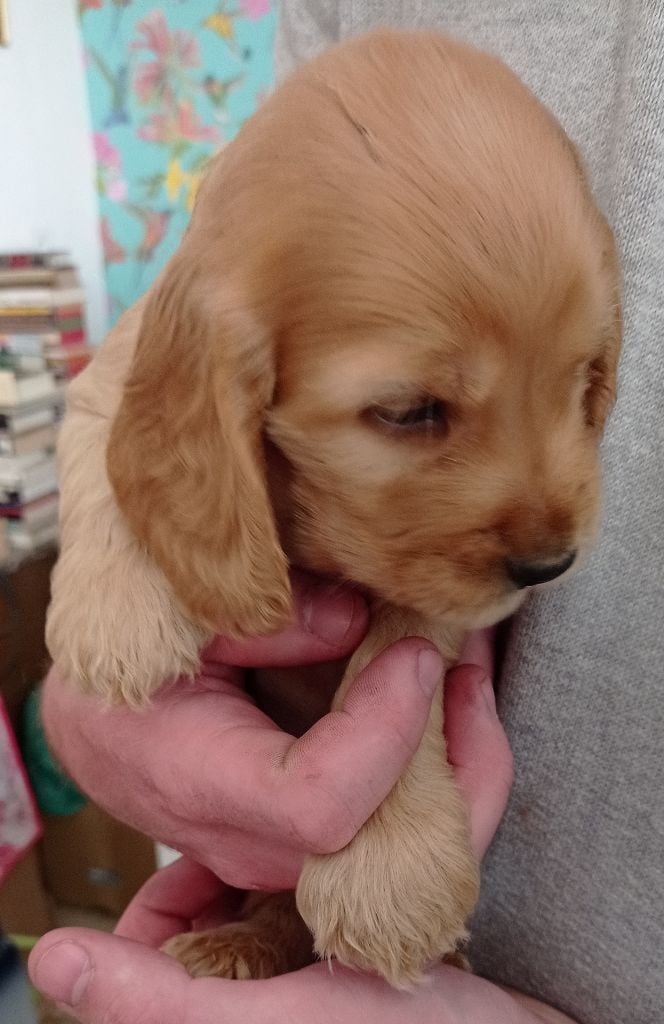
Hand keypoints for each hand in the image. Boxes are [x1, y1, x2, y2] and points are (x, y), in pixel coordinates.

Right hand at [30, 635, 573, 1022]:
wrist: (100, 731)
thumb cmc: (126, 676)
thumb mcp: (175, 624)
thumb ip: (261, 621)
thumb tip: (353, 620)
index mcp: (204, 783)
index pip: (322, 803)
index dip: (385, 730)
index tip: (415, 652)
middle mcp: (252, 843)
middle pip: (390, 843)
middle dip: (455, 751)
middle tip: (471, 656)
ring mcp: (287, 855)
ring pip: (409, 845)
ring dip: (459, 757)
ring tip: (470, 669)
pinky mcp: (309, 842)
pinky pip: (393, 824)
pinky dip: (436, 763)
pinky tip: (444, 695)